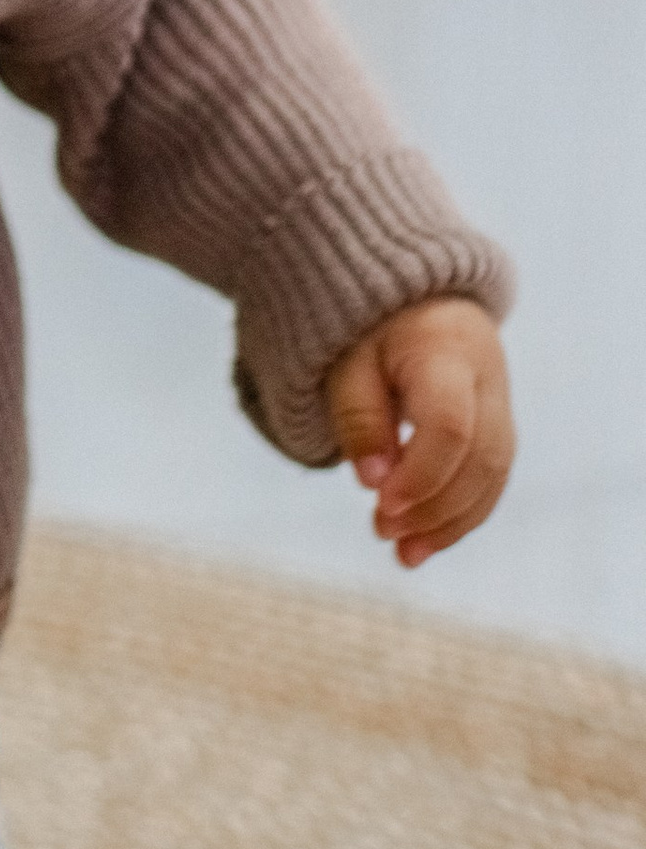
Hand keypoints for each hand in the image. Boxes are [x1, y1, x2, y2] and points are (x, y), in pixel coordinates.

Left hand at [326, 296, 514, 567]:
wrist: (415, 294)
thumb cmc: (371, 327)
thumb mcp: (347, 359)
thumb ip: (359, 417)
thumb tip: (373, 484)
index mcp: (448, 349)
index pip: (450, 426)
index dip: (420, 474)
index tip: (380, 506)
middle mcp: (489, 377)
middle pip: (480, 458)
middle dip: (435, 507)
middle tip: (385, 534)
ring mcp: (501, 400)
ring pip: (494, 475)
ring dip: (452, 522)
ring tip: (405, 554)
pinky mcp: (499, 424)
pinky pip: (492, 476)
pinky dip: (461, 513)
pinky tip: (425, 541)